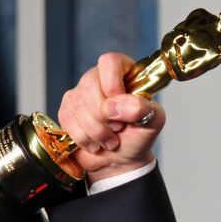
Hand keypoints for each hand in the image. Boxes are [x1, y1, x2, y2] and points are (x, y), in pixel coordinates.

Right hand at [57, 52, 165, 183]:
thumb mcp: (153, 121)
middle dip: (106, 115)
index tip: (121, 103)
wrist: (121, 160)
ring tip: (111, 140)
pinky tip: (96, 143)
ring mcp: (80, 93)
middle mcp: (99, 78)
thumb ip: (144, 108)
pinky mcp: (66, 110)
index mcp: (124, 72)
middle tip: (119, 128)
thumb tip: (116, 104)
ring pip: (79, 105)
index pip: (110, 61)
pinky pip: (68, 121)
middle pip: (90, 84)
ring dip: (98, 131)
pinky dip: (85, 138)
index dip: (112, 83)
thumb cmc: (138, 135)